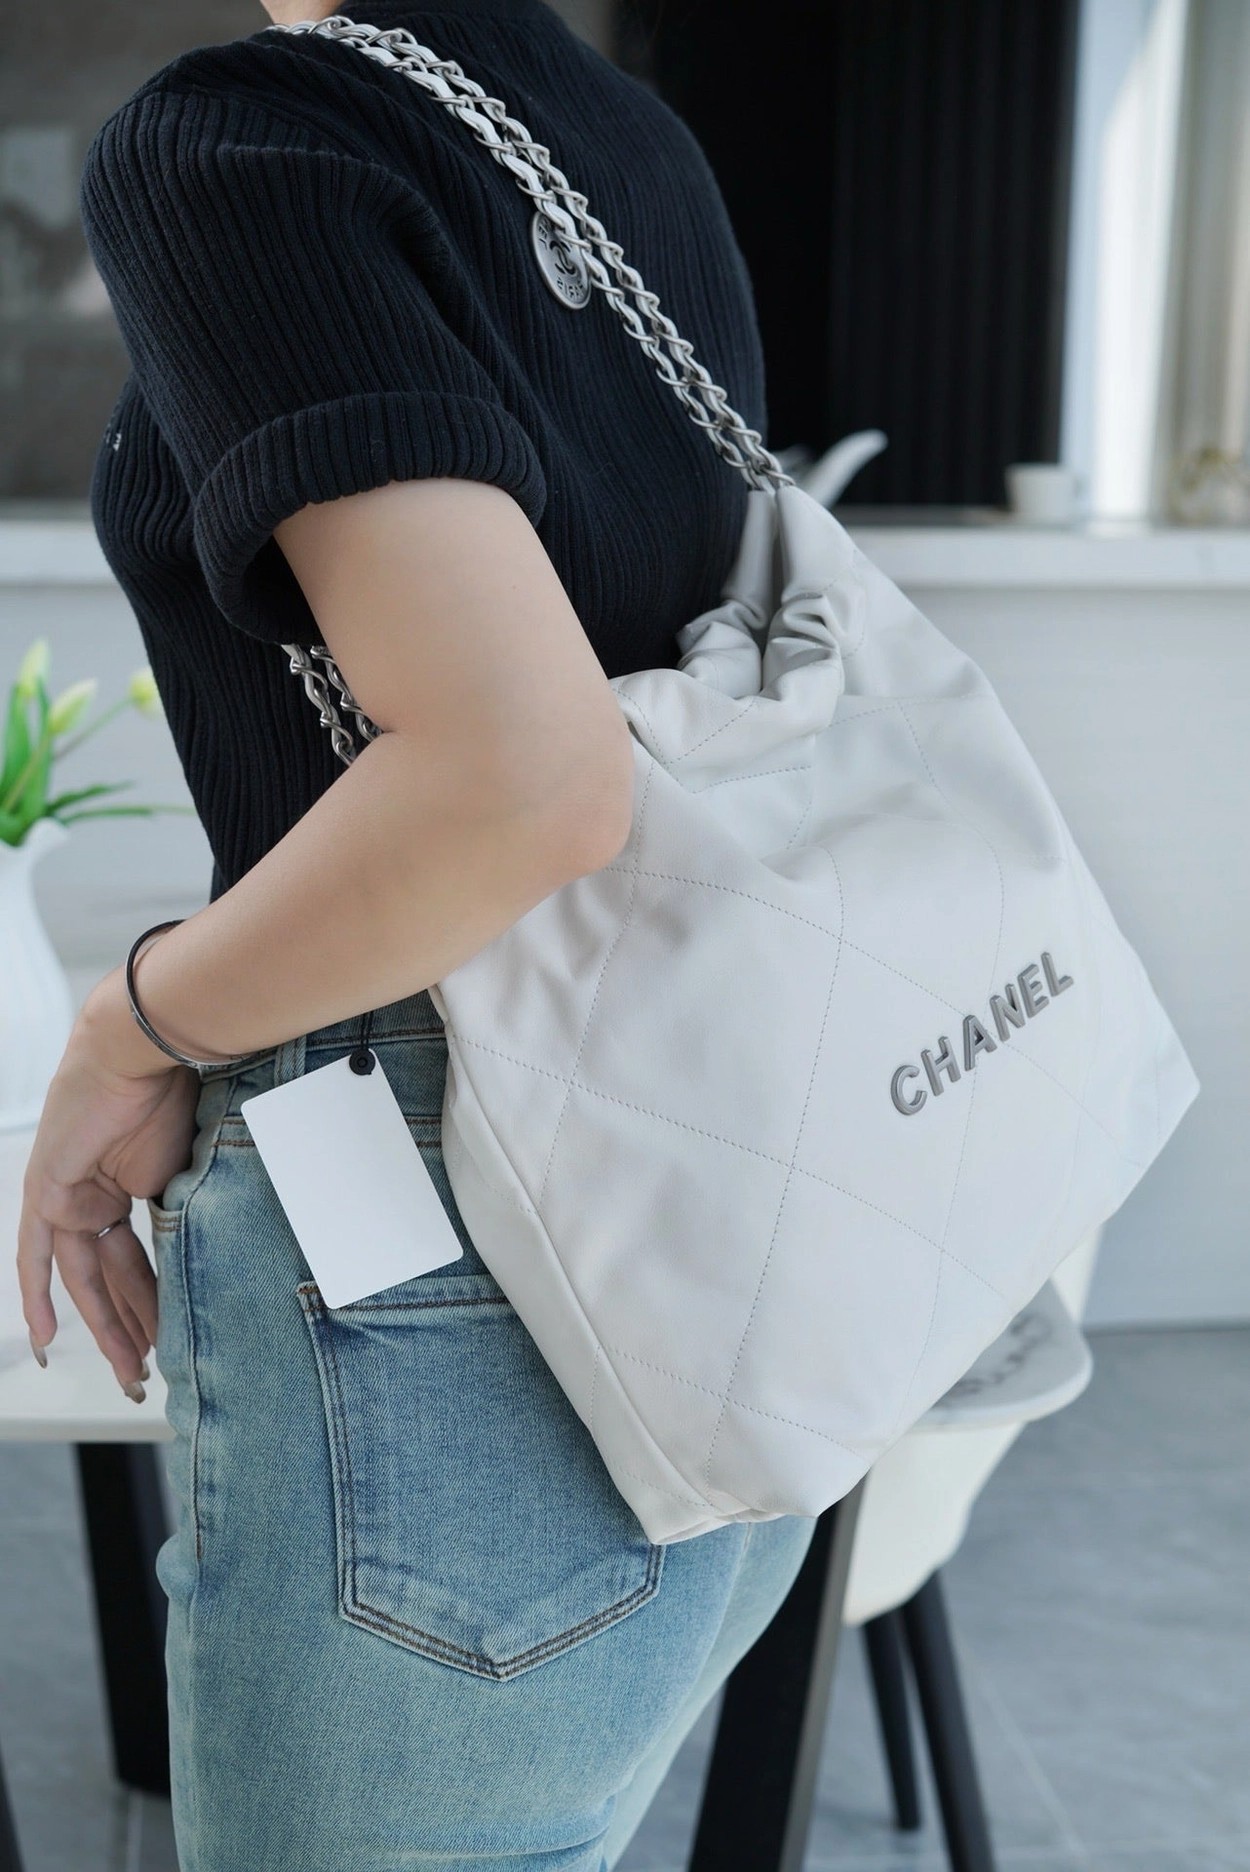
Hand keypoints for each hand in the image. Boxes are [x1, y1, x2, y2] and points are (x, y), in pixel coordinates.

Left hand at [16, 963, 201, 1396]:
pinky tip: (46, 1340)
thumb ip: (184, 1217)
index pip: (140, 1259)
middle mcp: (94, 1193)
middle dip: (132, 1326)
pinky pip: (37, 1254)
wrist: (143, 1053)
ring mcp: (67, 1194)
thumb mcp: (188, 1171)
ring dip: (105, 1323)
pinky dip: (38, 1295)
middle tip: (148, 1371)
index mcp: (128, 1184)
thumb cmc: (177, 1092)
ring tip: (128, 1368)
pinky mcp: (47, 1191)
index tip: (171, 1338)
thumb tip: (207, 1267)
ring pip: (85, 1276)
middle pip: (113, 1276)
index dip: (154, 1302)